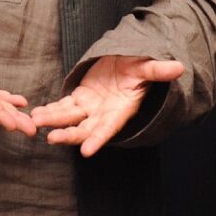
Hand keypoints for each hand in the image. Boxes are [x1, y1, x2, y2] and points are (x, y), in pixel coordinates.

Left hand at [30, 54, 184, 156]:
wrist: (128, 64)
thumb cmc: (140, 68)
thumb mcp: (147, 67)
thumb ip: (158, 70)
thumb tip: (179, 67)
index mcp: (121, 110)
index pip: (109, 128)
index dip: (98, 139)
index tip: (85, 152)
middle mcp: (104, 113)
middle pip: (85, 128)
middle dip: (69, 134)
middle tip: (52, 138)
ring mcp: (91, 106)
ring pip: (70, 118)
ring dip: (54, 121)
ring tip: (37, 122)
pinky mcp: (80, 97)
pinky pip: (63, 105)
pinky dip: (51, 109)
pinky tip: (37, 112)